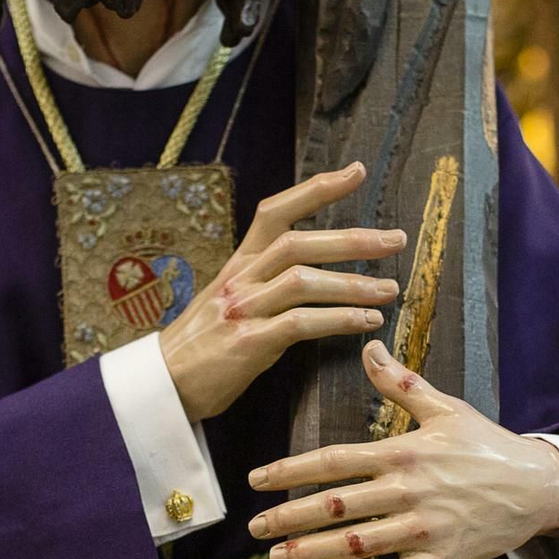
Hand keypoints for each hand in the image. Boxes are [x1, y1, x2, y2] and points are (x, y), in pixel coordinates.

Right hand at [159, 162, 406, 422]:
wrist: (163, 385)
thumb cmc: (203, 345)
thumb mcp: (229, 299)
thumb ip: (264, 280)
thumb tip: (308, 270)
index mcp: (239, 263)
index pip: (277, 212)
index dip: (316, 189)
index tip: (356, 172)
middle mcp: (240, 279)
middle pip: (299, 243)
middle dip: (352, 240)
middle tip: (395, 240)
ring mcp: (242, 309)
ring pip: (303, 282)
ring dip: (353, 284)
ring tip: (389, 290)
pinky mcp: (248, 343)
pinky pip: (300, 324)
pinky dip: (338, 320)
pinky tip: (366, 322)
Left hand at [247, 340, 558, 558]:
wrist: (539, 486)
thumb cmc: (487, 445)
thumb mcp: (446, 407)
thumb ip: (401, 382)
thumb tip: (367, 346)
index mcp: (405, 453)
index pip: (334, 461)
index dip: (290, 471)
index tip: (257, 480)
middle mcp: (409, 492)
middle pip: (336, 507)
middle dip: (289, 518)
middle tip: (255, 528)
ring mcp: (424, 530)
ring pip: (357, 546)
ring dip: (312, 553)